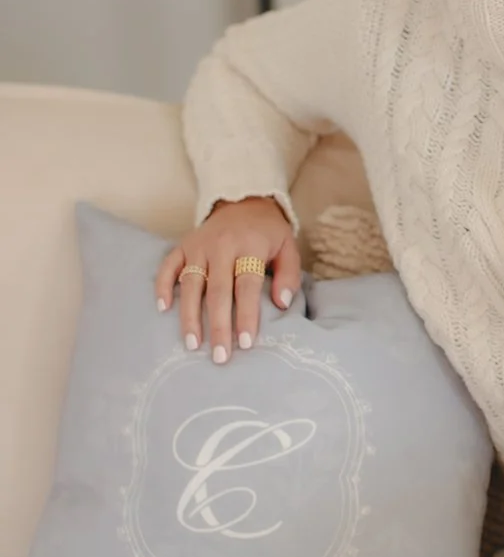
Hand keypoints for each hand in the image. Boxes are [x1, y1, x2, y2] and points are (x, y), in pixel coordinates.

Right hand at [154, 196, 300, 363]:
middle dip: (218, 326)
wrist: (244, 200)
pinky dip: (163, 285)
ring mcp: (199, 246)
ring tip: (192, 344)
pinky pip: (168, 266)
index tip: (246, 343)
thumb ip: (289, 275)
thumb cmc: (268, 232)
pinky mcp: (183, 245)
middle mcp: (221, 246)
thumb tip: (282, 304)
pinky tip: (162, 308)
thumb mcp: (288, 247)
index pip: (247, 286)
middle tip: (219, 356)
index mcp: (249, 246)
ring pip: (191, 284)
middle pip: (218, 291)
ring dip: (189, 316)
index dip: (246, 315)